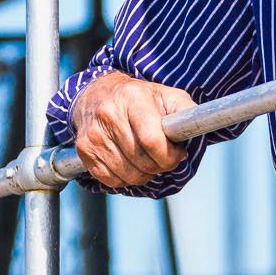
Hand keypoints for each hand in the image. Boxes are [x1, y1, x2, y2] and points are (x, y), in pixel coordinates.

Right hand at [70, 71, 196, 187]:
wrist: (97, 93)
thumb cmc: (139, 98)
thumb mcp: (167, 95)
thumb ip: (186, 111)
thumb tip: (191, 137)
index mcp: (133, 98)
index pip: (152, 141)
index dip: (170, 156)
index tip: (178, 154)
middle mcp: (109, 115)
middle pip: (142, 161)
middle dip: (160, 166)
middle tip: (163, 157)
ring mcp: (94, 134)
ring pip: (129, 175)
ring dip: (144, 174)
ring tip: (147, 158)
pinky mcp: (84, 150)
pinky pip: (112, 180)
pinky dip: (126, 179)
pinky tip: (130, 163)